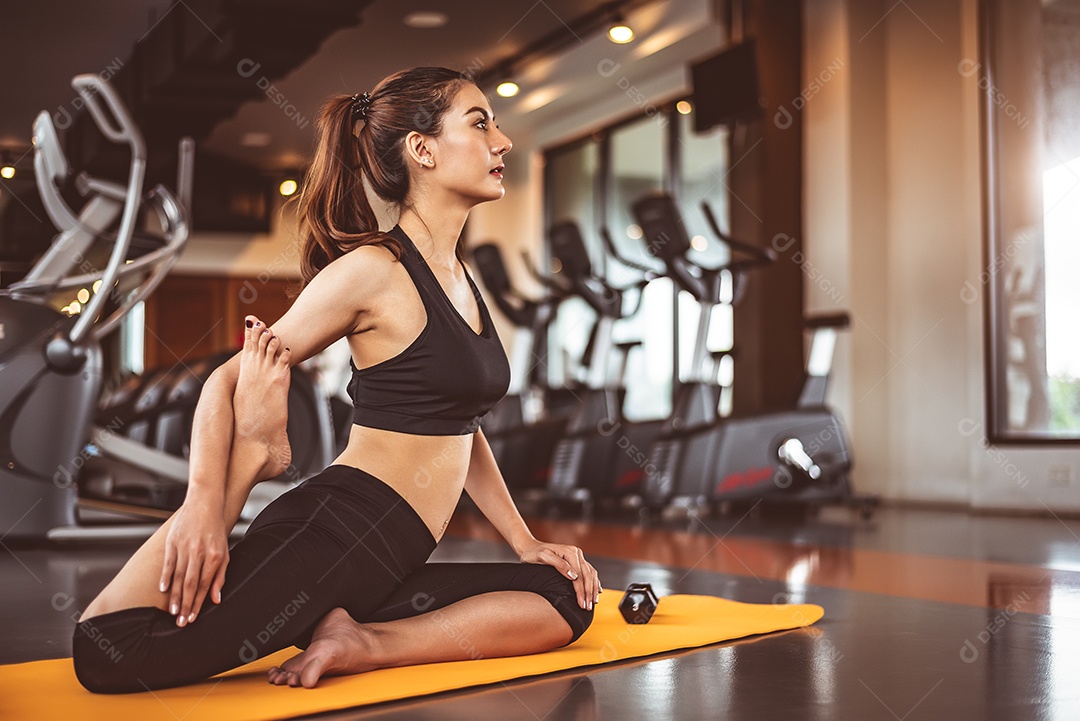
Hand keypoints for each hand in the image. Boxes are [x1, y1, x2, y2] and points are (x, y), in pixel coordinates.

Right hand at [159, 498, 228, 626]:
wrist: (205, 503)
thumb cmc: (216, 530)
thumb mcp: (225, 552)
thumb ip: (220, 576)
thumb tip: (216, 599)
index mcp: (214, 556)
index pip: (204, 585)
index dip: (198, 603)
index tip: (192, 618)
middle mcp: (199, 552)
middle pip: (190, 584)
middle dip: (185, 605)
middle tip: (181, 622)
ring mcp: (184, 546)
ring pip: (178, 576)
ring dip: (175, 596)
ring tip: (172, 612)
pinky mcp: (173, 541)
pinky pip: (168, 563)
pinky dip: (165, 577)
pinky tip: (163, 590)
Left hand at [519, 541, 600, 610]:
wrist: (529, 547)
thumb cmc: (533, 554)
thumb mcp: (543, 557)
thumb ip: (559, 565)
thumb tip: (574, 576)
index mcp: (570, 552)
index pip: (579, 575)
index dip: (581, 591)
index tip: (582, 604)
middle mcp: (576, 552)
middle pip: (587, 575)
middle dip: (589, 593)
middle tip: (587, 607)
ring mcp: (578, 556)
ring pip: (591, 574)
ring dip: (593, 589)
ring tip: (593, 602)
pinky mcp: (576, 559)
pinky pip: (589, 571)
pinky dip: (594, 581)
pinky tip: (597, 590)